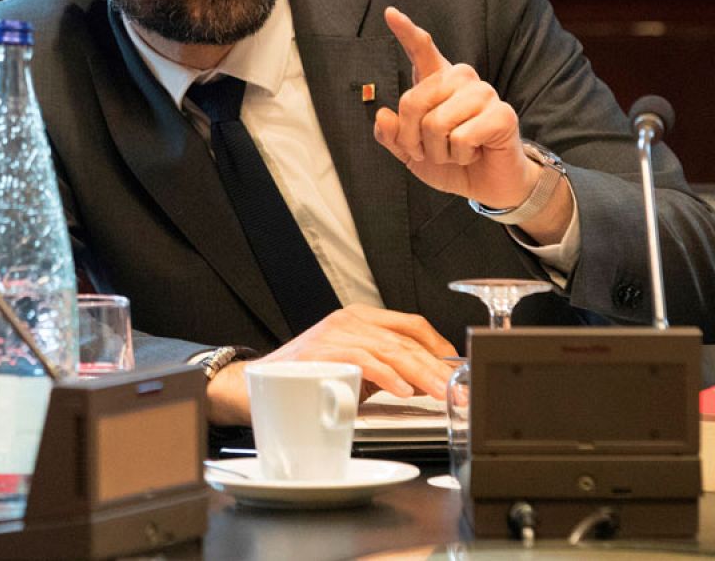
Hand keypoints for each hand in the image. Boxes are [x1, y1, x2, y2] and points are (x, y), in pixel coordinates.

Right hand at [204, 305, 456, 425]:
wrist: (256, 386)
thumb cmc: (304, 378)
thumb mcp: (355, 370)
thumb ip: (387, 370)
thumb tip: (426, 381)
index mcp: (360, 320)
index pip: (411, 324)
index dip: (440, 346)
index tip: (458, 371)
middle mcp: (349, 320)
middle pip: (407, 340)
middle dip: (438, 367)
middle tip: (458, 390)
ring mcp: (335, 334)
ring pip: (391, 350)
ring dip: (421, 374)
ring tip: (441, 393)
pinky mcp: (323, 351)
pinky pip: (364, 361)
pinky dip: (388, 377)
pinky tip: (405, 390)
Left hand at [373, 7, 535, 209]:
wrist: (486, 185)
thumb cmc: (450, 161)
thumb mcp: (411, 152)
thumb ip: (392, 135)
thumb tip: (382, 115)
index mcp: (437, 82)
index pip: (421, 51)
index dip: (406, 31)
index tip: (390, 13)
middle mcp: (461, 80)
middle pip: (413, 100)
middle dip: (411, 138)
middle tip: (428, 151)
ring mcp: (483, 94)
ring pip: (436, 123)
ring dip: (438, 151)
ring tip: (455, 151)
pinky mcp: (503, 114)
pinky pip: (462, 137)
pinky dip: (460, 155)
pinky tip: (475, 152)